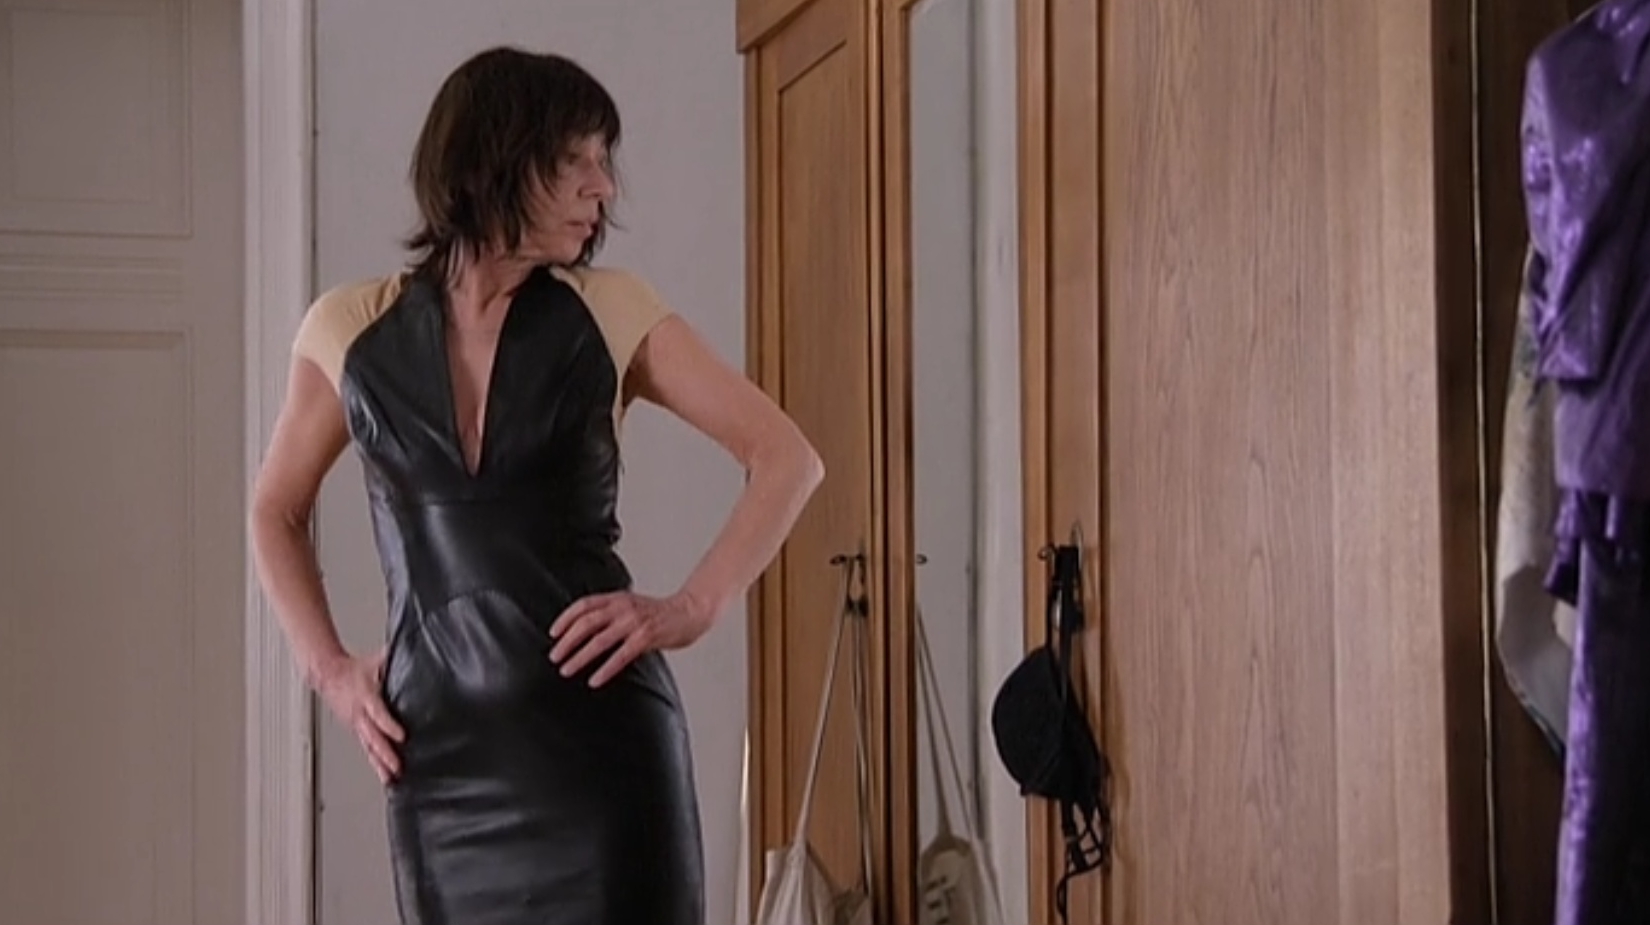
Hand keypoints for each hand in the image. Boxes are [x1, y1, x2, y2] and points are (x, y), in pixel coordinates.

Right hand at [315, 648, 404, 783]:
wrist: (327, 675)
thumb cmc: (354, 669)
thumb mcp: (376, 661)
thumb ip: (394, 659)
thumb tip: (414, 649)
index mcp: (366, 696)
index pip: (378, 713)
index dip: (389, 726)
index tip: (402, 736)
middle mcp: (360, 714)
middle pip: (373, 737)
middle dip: (386, 753)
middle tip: (398, 767)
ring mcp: (357, 725)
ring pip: (369, 747)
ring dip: (380, 764)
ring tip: (392, 779)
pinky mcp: (357, 731)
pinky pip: (367, 749)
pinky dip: (376, 764)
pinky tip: (386, 776)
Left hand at [549, 591, 713, 686]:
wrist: (690, 612)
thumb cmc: (660, 613)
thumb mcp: (632, 606)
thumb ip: (611, 613)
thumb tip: (586, 629)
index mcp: (617, 598)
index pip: (584, 605)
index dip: (565, 619)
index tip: (553, 634)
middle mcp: (623, 607)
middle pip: (586, 623)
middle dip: (566, 642)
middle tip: (555, 657)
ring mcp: (635, 621)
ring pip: (599, 640)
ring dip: (580, 657)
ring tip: (567, 669)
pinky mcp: (646, 637)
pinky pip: (621, 655)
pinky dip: (605, 668)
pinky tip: (595, 679)